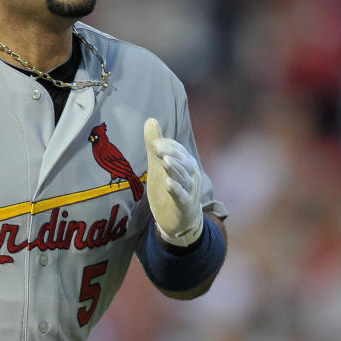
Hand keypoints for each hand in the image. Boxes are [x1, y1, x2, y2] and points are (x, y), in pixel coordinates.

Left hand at [143, 118, 203, 245]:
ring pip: (183, 178)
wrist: (179, 220)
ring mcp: (189, 191)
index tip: (155, 144)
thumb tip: (150, 120)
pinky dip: (176, 189)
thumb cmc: (169, 189)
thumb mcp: (158, 166)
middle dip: (172, 154)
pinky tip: (168, 183)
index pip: (178, 150)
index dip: (168, 146)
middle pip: (183, 161)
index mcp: (186, 163)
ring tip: (164, 161)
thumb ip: (155, 145)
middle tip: (158, 149)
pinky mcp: (184, 205)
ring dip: (174, 169)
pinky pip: (181, 196)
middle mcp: (191, 175)